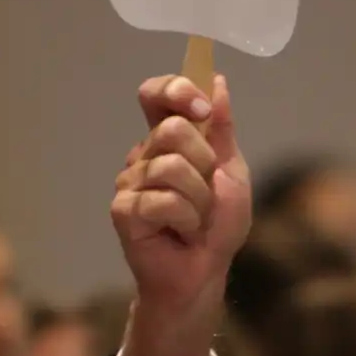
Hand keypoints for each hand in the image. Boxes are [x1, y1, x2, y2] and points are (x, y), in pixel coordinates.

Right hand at [109, 73, 250, 322]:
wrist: (204, 273)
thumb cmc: (217, 226)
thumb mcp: (232, 172)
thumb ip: (222, 129)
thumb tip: (217, 82)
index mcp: (167, 141)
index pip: (156, 95)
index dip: (175, 90)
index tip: (200, 107)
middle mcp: (144, 156)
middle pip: (172, 130)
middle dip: (203, 164)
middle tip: (206, 193)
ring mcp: (130, 183)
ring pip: (171, 168)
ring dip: (199, 199)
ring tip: (194, 220)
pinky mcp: (124, 211)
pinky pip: (164, 200)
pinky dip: (186, 220)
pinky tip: (181, 234)